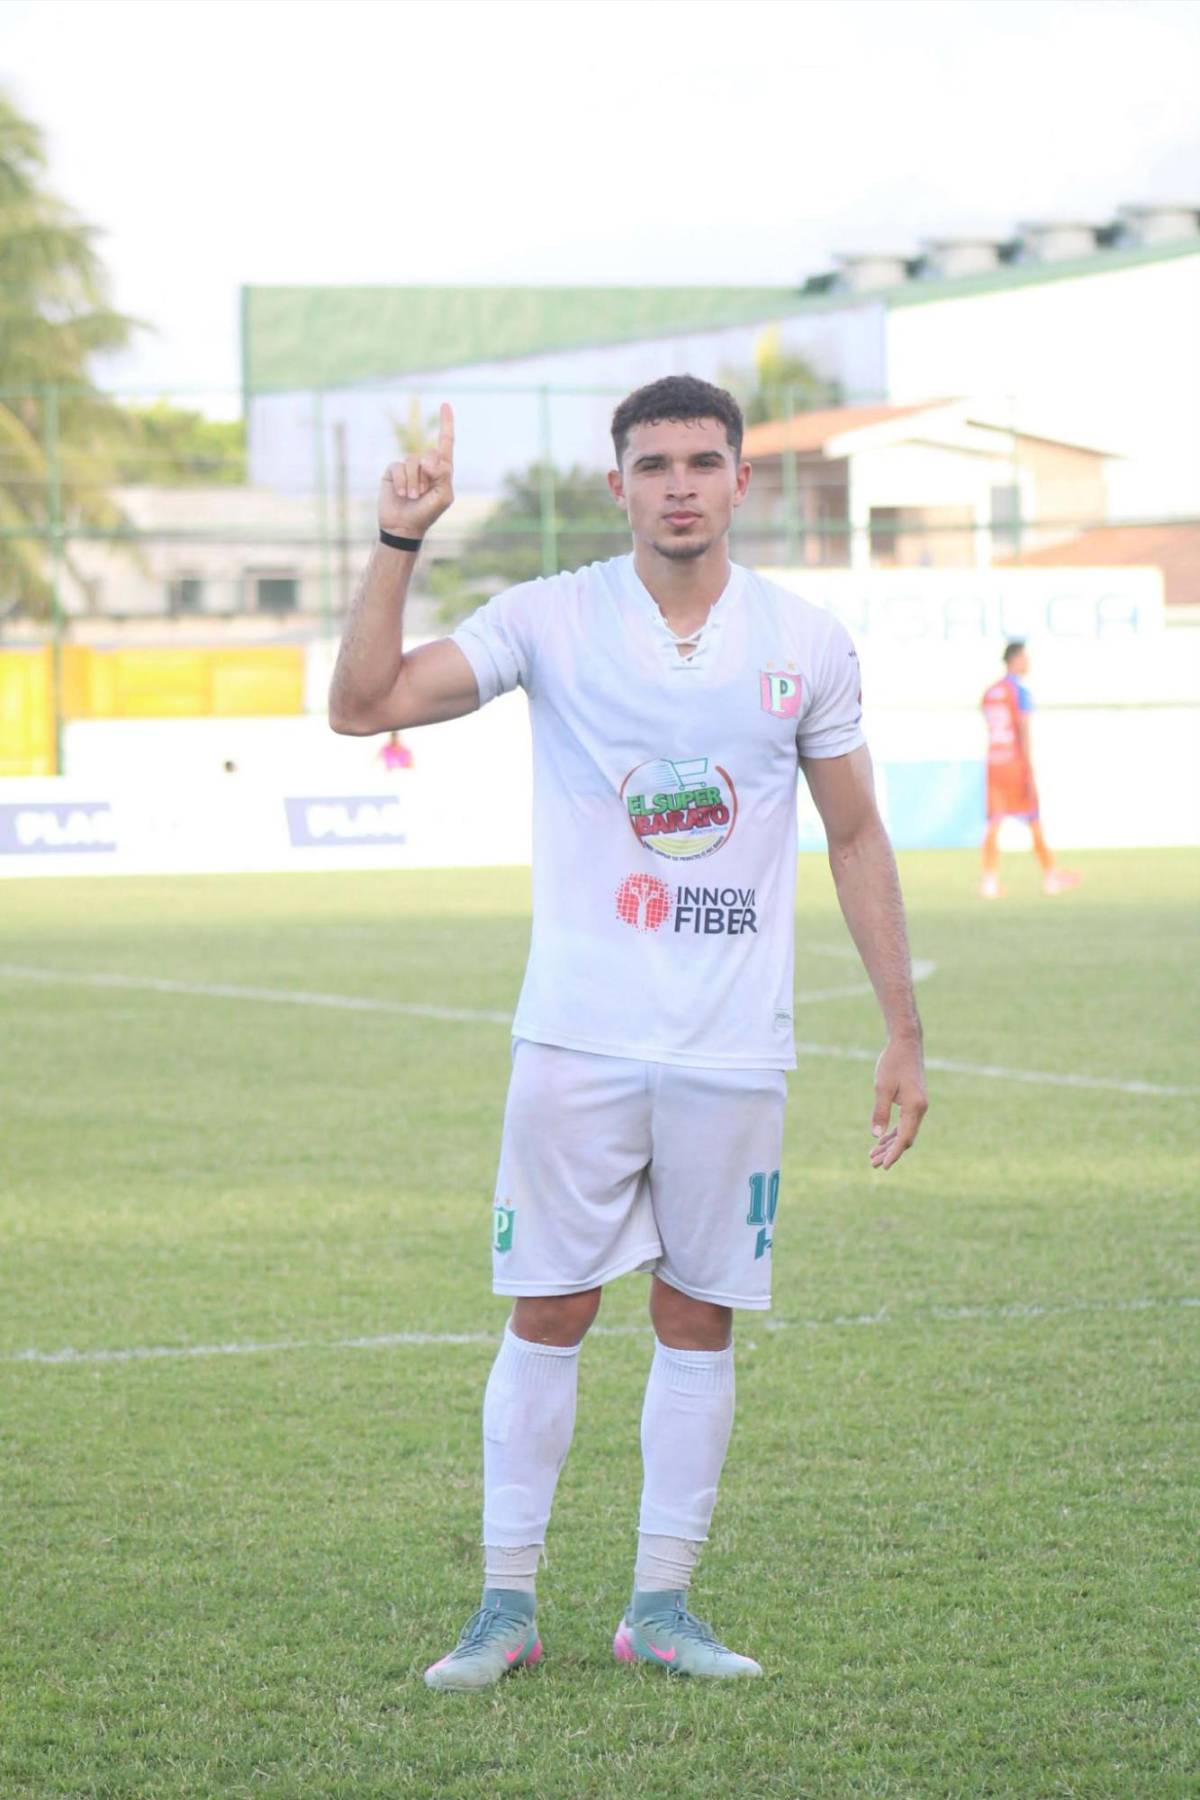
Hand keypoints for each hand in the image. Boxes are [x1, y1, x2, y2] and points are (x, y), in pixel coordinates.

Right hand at [378, 402, 454, 539]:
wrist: (404, 527)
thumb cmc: (427, 513)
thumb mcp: (443, 496)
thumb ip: (443, 475)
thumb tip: (429, 460)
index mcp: (441, 469)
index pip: (445, 442)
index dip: (446, 423)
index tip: (445, 404)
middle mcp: (424, 464)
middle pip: (428, 455)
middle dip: (426, 476)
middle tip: (423, 494)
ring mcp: (408, 467)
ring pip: (412, 461)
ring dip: (414, 482)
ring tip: (412, 497)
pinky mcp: (393, 471)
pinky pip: (398, 467)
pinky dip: (402, 482)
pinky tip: (402, 494)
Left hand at [869, 1036, 926, 1169]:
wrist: (906, 1044)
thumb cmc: (893, 1063)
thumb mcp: (882, 1088)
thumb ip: (880, 1113)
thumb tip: (876, 1136)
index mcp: (915, 1107)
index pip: (904, 1138)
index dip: (894, 1153)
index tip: (884, 1166)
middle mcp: (920, 1109)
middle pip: (906, 1138)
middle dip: (890, 1152)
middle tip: (873, 1164)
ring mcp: (918, 1105)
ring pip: (905, 1132)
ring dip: (890, 1144)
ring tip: (873, 1155)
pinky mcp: (914, 1101)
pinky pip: (905, 1123)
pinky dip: (894, 1132)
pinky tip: (882, 1139)